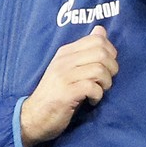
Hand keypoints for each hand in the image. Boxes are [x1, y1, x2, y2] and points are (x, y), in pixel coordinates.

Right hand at [19, 25, 118, 146]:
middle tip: (106, 81)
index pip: (97, 39)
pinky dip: (98, 96)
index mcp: (66, 52)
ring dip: (106, 83)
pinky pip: (92, 87)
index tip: (107, 67)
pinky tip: (92, 101)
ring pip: (99, 69)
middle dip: (112, 68)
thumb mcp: (67, 67)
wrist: (33, 116)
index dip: (110, 52)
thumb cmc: (54, 93)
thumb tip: (101, 30)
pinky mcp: (66, 93)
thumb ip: (84, 50)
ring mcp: (64, 76)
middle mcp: (64, 60)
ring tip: (99, 91)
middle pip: (101, 52)